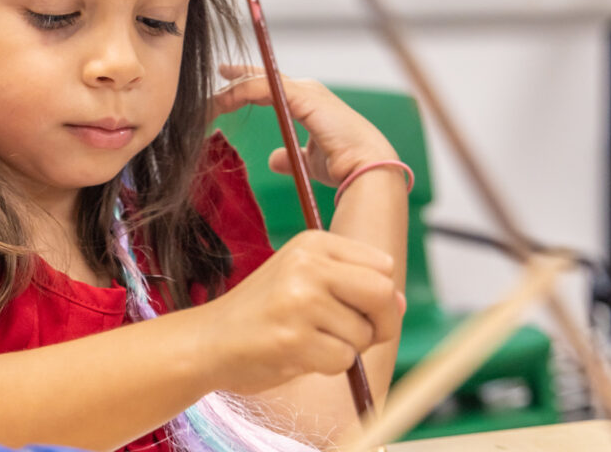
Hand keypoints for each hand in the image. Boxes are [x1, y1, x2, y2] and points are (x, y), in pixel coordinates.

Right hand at [195, 231, 404, 394]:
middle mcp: (307, 265)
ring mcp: (300, 302)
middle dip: (382, 323)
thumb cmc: (262, 312)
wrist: (210, 339)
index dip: (382, 296)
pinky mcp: (294, 339)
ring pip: (364, 334)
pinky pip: (343, 360)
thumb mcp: (303, 279)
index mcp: (312, 243)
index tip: (360, 310)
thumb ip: (351, 283)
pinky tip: (298, 355)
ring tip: (309, 341)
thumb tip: (401, 302)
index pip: (382, 266)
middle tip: (356, 335)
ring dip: (346, 349)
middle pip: (383, 294)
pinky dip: (329, 366)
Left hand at [210, 64, 396, 185]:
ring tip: (212, 100)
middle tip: (219, 72)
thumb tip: (273, 159)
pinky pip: (264, 88)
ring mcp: (306, 91)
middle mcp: (307, 91)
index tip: (228, 83)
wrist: (366, 168)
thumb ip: (291, 156)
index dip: (249, 82)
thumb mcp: (308, 161)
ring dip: (234, 89)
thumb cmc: (343, 165)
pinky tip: (225, 100)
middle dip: (238, 76)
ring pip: (260, 80)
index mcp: (309, 102)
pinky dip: (242, 91)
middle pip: (264, 77)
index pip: (272, 86)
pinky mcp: (303, 96)